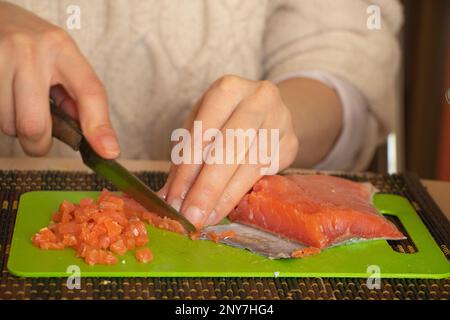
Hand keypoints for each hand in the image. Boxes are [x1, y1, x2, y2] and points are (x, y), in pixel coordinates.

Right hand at [0, 2, 118, 156]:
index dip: (99, 127)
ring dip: (16, 127)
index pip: (89, 91)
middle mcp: (30, 52)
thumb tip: (94, 139)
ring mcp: (0, 60)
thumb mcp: (64, 61)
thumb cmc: (36, 47)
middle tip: (41, 139)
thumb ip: (78, 97)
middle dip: (39, 144)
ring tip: (20, 104)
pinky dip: (3, 118)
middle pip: (35, 124)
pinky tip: (7, 99)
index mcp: (62, 49)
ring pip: (9, 125)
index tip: (108, 152)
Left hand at [158, 75, 298, 227]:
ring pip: (250, 166)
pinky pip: (264, 174)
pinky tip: (225, 209)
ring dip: (225, 197)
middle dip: (208, 188)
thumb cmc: (226, 117)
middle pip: (230, 148)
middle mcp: (258, 99)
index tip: (174, 200)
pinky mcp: (291, 143)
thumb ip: (185, 158)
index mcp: (228, 88)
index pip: (204, 133)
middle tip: (190, 217)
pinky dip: (242, 195)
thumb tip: (167, 198)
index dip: (188, 170)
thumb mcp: (201, 125)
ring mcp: (280, 121)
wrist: (269, 109)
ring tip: (205, 218)